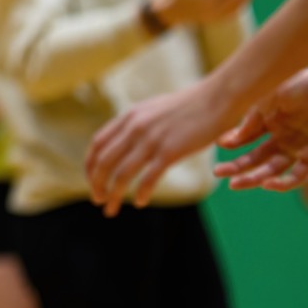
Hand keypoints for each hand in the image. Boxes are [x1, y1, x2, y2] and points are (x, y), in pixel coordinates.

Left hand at [86, 80, 234, 213]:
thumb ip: (136, 124)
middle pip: (105, 161)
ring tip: (111, 209)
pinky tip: (140, 203)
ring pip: (122, 173)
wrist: (217, 99)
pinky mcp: (171, 150)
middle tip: (98, 200)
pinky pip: (149, 177)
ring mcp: (152, 139)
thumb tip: (124, 142)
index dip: (90, 165)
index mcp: (128, 117)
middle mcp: (134, 127)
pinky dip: (142, 192)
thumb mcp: (153, 110)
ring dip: (114, 194)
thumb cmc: (188, 107)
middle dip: (97, 184)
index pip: (98, 144)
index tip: (91, 181)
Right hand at [212, 61, 307, 191]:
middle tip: (218, 173)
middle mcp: (284, 138)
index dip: (234, 145)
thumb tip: (225, 142)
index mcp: (272, 122)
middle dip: (238, 167)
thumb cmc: (304, 86)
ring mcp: (299, 148)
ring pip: (274, 169)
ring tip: (236, 184)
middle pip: (258, 158)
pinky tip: (266, 184)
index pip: (249, 139)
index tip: (219, 148)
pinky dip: (283, 182)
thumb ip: (251, 122)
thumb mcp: (269, 101)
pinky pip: (298, 175)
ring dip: (255, 178)